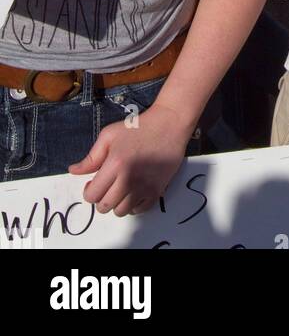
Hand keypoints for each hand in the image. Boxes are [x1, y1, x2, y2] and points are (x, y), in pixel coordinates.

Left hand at [68, 101, 191, 216]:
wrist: (169, 124)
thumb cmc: (138, 127)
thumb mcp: (109, 135)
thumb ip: (91, 157)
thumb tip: (73, 171)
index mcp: (114, 165)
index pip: (92, 196)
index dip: (89, 191)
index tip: (94, 183)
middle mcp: (128, 179)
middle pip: (105, 206)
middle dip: (101, 198)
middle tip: (107, 185)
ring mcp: (144, 187)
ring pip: (121, 212)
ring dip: (117, 203)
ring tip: (120, 189)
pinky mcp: (157, 190)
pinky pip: (139, 210)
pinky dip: (133, 205)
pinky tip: (134, 191)